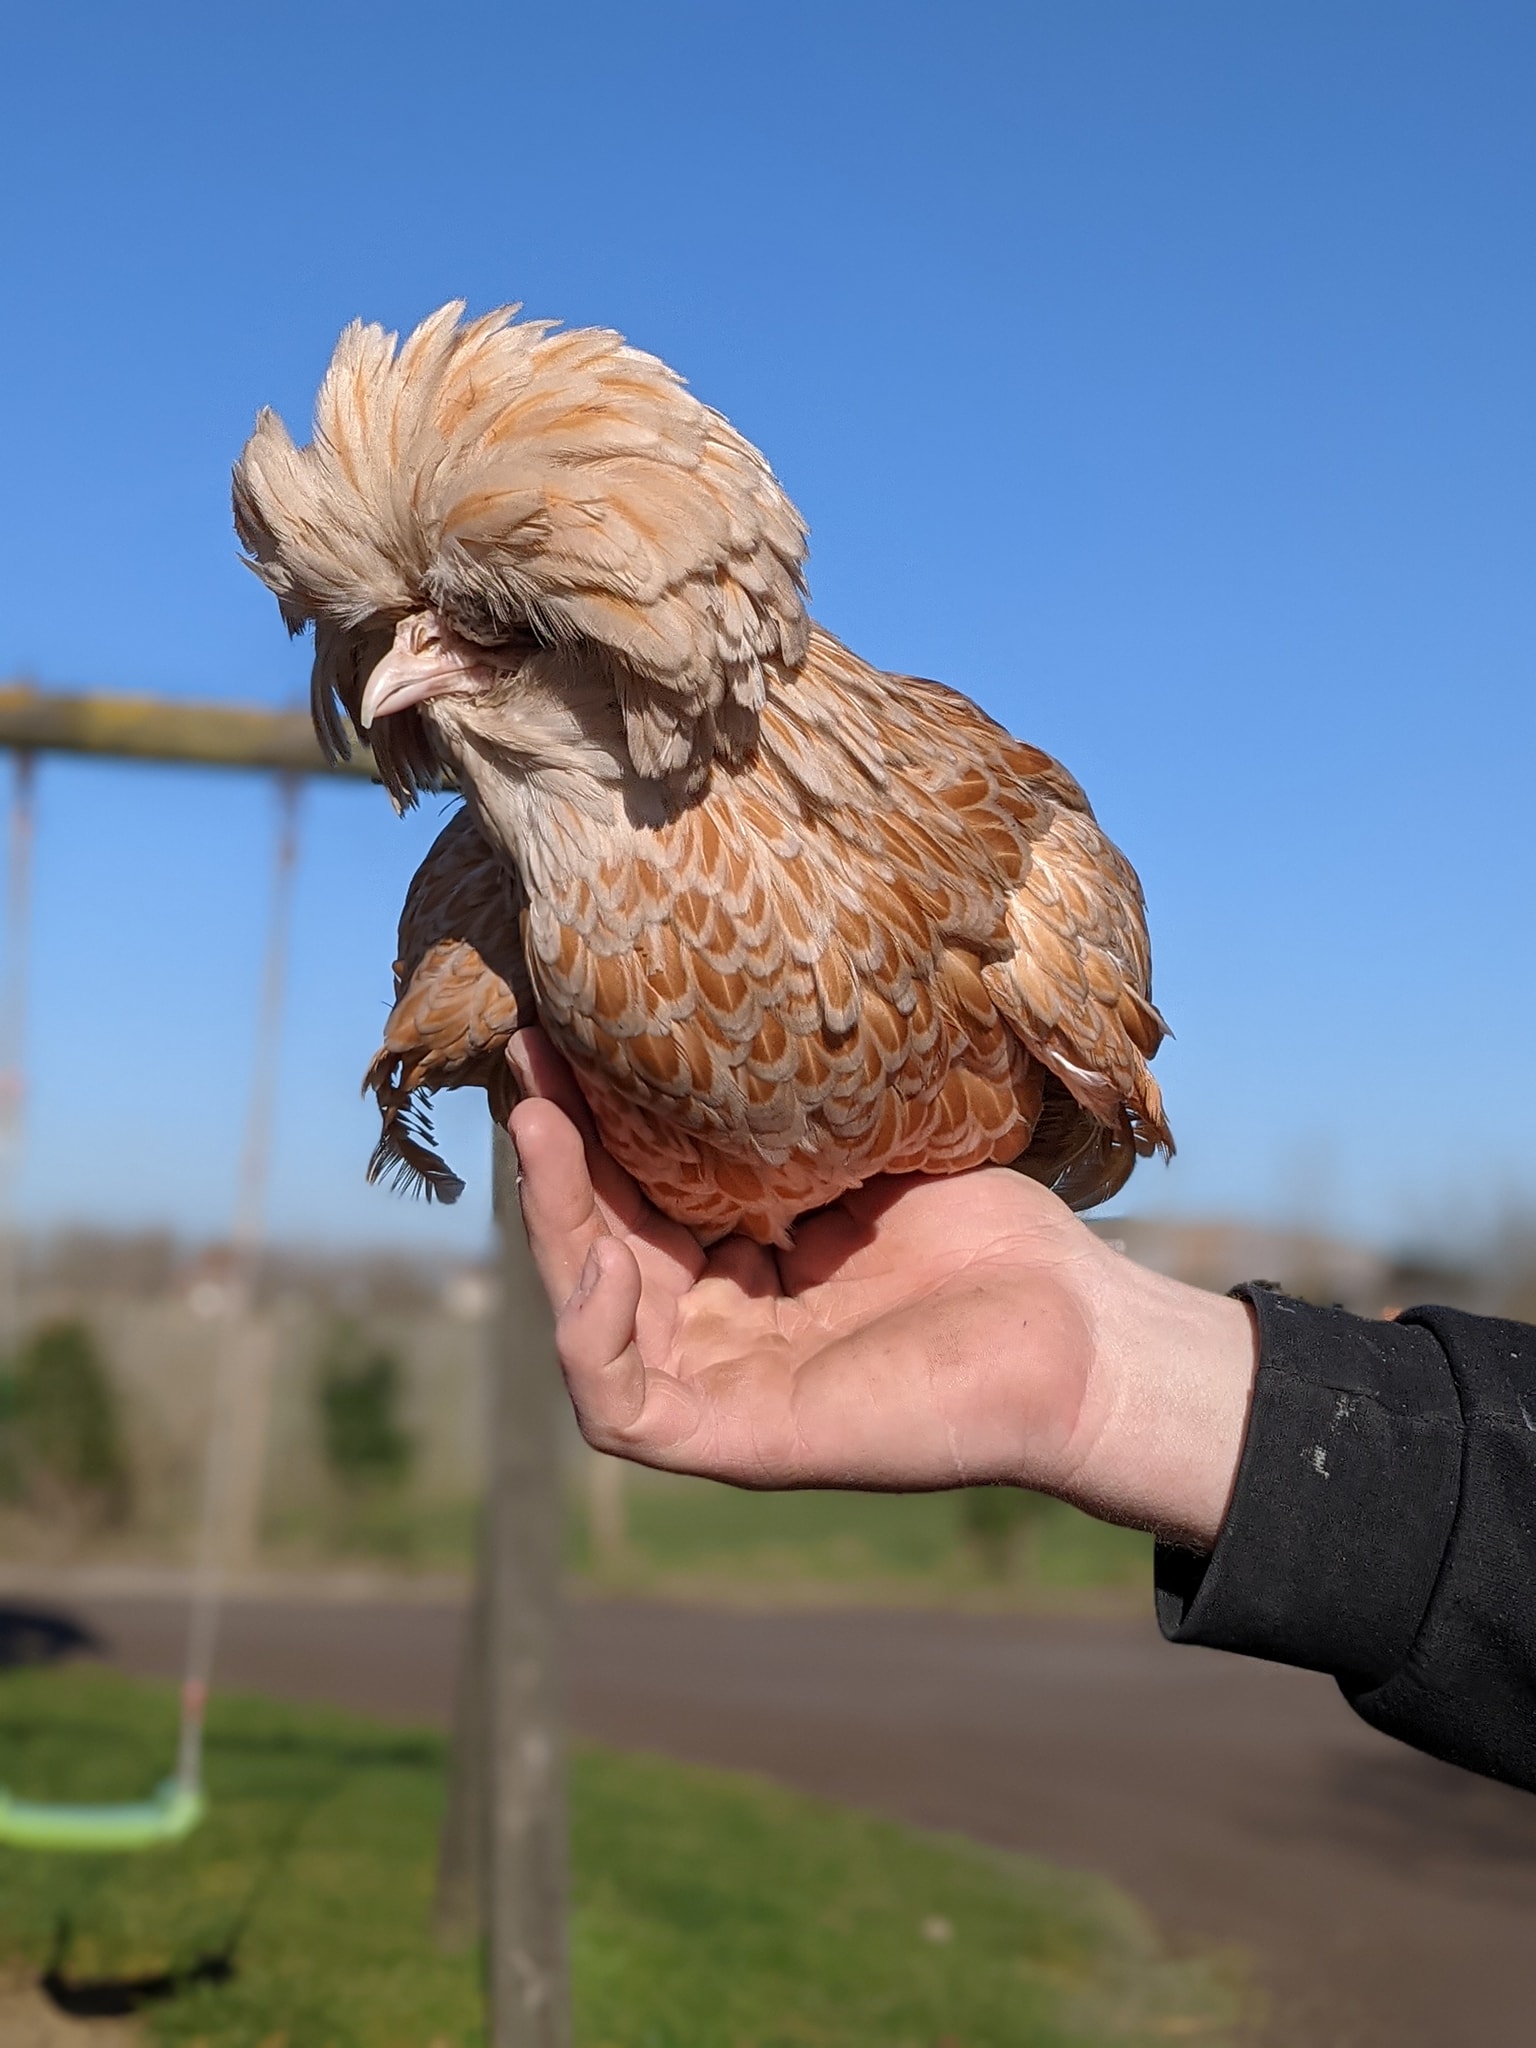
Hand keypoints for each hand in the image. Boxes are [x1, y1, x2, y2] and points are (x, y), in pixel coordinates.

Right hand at [509, 1030, 1256, 1548]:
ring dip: (553, 1222)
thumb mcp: (863, 1148)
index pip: (631, 1191)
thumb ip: (777, 1113)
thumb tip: (709, 1008)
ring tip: (545, 1127)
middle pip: (594, 1243)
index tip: (563, 1027)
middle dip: (551, 1153)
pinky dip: (592, 1335)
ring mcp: (723, 1385)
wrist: (1080, 1328)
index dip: (588, 1118)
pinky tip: (608, 1259)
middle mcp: (719, 1324)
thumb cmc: (990, 1237)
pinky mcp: (737, 1440)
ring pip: (588, 1313)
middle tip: (529, 1055)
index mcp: (743, 1263)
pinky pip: (620, 1405)